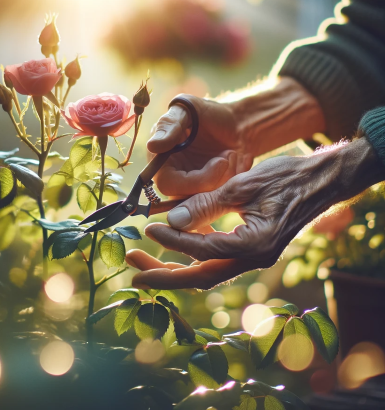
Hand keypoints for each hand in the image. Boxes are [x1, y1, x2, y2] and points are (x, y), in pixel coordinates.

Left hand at [127, 138, 381, 289]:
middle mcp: (254, 259)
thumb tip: (171, 220)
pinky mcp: (251, 250)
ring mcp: (254, 257)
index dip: (172, 241)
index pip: (202, 250)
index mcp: (255, 245)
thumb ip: (206, 204)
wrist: (320, 181)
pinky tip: (175, 245)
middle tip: (133, 268)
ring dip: (174, 267)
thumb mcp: (242, 186)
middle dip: (164, 274)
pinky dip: (193, 256)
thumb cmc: (286, 178)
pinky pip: (216, 260)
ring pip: (206, 271)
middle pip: (200, 276)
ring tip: (144, 259)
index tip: (148, 229)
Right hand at [148, 77, 324, 196]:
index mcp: (162, 161)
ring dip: (226, 177)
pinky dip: (233, 181)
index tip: (219, 163)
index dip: (193, 181)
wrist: (236, 123)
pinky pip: (221, 198)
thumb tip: (153, 145)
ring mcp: (194, 187)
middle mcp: (175, 177)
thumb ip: (169, 125)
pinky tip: (236, 161)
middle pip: (188, 198)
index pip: (168, 184)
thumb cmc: (208, 113)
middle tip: (228, 157)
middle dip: (214, 180)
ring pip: (207, 199)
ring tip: (231, 154)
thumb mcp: (187, 109)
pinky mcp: (211, 192)